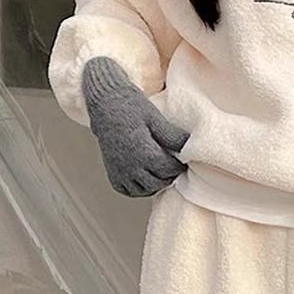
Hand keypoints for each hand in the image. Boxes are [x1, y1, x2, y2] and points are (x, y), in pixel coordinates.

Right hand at [81, 56, 188, 196]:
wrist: (104, 103)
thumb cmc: (130, 107)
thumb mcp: (155, 117)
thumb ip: (172, 136)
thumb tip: (189, 146)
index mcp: (144, 152)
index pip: (169, 170)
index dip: (179, 167)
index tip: (183, 161)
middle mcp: (130, 166)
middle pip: (158, 183)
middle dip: (169, 176)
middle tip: (173, 166)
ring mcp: (119, 171)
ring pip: (143, 190)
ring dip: (155, 184)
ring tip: (160, 172)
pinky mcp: (111, 172)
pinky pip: (127, 190)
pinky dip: (137, 188)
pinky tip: (144, 177)